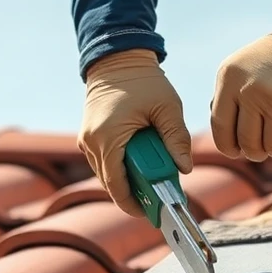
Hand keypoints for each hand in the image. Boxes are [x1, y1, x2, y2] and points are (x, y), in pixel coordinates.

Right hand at [79, 49, 192, 216]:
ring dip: (129, 180)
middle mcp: (91, 142)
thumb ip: (178, 139)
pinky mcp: (88, 137)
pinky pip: (104, 163)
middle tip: (160, 200)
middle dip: (136, 194)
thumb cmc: (143, 81)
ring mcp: (86, 140)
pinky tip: (142, 165)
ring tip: (154, 180)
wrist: (117, 58)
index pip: (118, 185)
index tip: (153, 214)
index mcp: (108, 137)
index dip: (134, 204)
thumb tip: (185, 168)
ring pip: (107, 175)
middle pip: (112, 184)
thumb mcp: (168, 108)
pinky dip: (122, 168)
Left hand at [210, 9, 271, 160]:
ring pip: (270, 147)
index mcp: (229, 77)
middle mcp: (247, 90)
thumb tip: (226, 139)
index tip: (237, 151)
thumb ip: (230, 98)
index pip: (220, 127)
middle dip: (256, 152)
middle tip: (263, 148)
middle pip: (246, 143)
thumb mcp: (245, 69)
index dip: (228, 146)